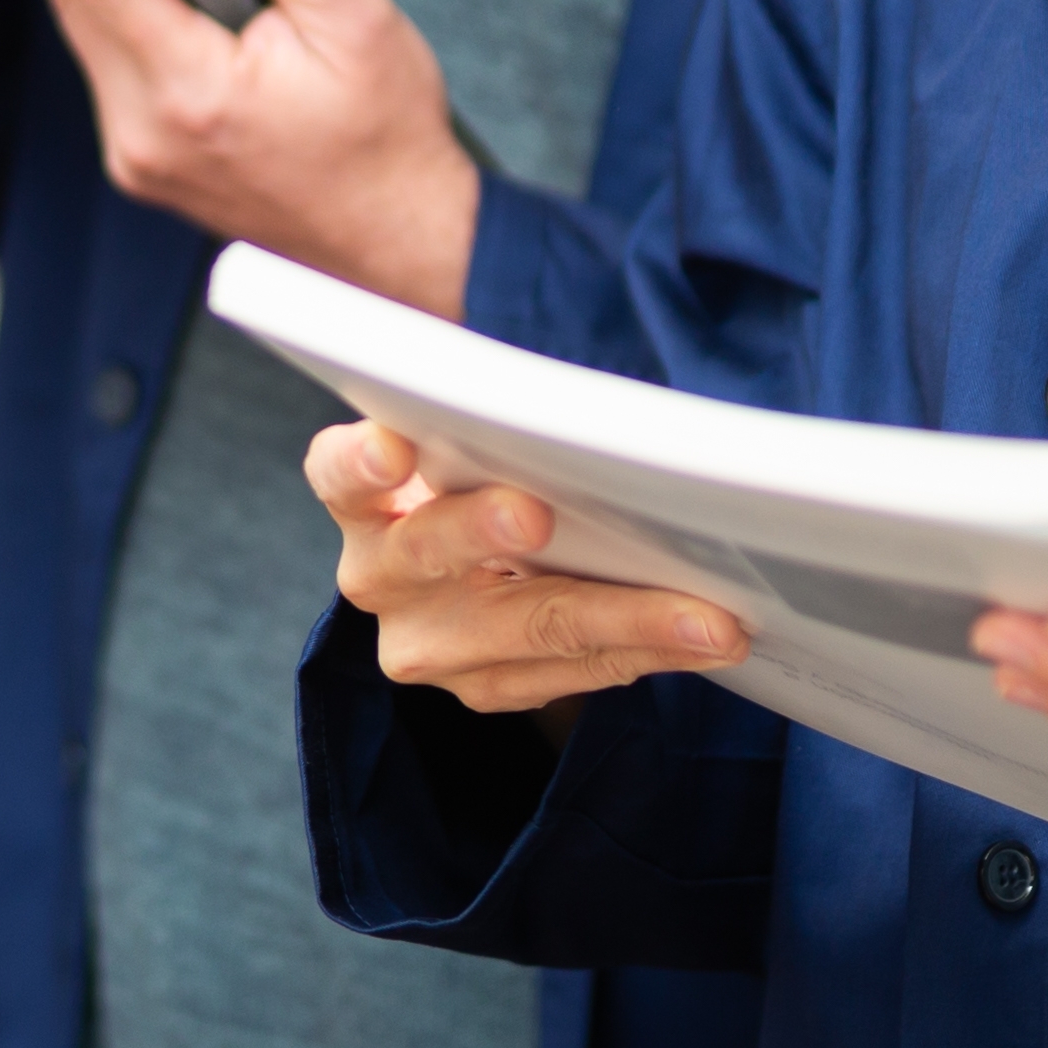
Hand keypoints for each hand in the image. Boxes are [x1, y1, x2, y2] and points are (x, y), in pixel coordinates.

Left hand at [0, 0, 486, 312]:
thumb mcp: (362, 27)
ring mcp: (135, 153)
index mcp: (191, 92)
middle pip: (73, 0)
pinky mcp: (141, 161)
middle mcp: (143, 130)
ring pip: (82, 33)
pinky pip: (103, 66)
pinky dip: (98, 8)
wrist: (400, 244)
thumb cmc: (387, 141)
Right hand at [312, 418, 745, 716]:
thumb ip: (484, 398)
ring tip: (707, 618)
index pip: (340, 473)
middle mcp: (378, 576)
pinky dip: (643, 652)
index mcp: (362, 496)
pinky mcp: (482, 688)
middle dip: (487, 532)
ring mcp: (425, 644)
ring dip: (624, 619)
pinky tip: (704, 639)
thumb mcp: (474, 425)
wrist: (485, 558)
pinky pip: (567, 675)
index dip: (361, 463)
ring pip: (524, 631)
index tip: (394, 449)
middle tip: (540, 516)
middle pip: (428, 554)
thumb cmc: (488, 467)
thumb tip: (541, 359)